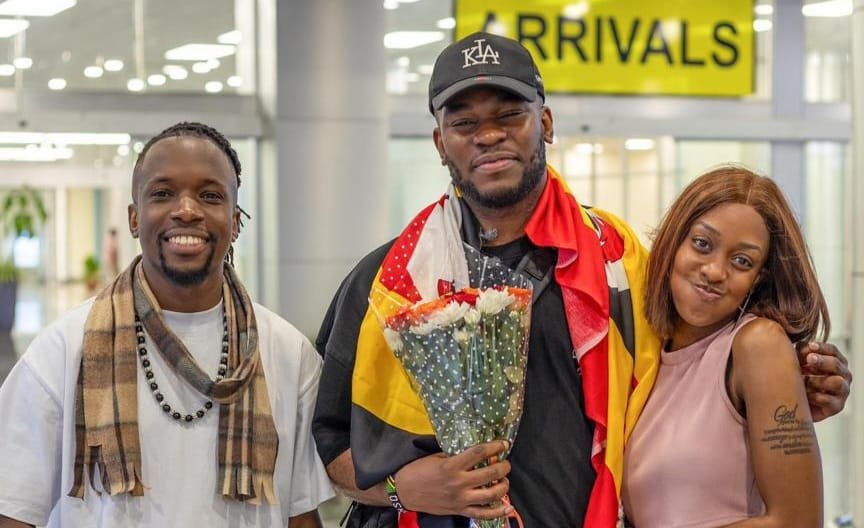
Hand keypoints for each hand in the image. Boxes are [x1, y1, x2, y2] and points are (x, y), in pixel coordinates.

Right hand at [394, 440, 511, 519]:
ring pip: (491, 495)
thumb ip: (455, 455)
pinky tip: (507, 508)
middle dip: (503, 467)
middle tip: (505, 463)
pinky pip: (482, 514)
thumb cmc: (418, 471)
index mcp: (451, 466)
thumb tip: (473, 452)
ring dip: (503, 486)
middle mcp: (458, 483)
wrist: (404, 491)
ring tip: (504, 480)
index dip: (495, 446)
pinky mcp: (459, 511)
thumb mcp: (435, 457)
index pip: (479, 453)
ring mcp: (460, 499)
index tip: (504, 443)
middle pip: (490, 473)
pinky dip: (497, 512)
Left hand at [796, 341, 851, 420]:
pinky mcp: (837, 406)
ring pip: (837, 382)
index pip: (833, 351)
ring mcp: (842, 391)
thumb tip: (803, 346)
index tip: (810, 346)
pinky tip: (804, 394)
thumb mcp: (798, 363)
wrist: (795, 405)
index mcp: (835, 361)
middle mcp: (842, 375)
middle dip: (822, 361)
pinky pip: (828, 400)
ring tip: (804, 381)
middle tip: (809, 359)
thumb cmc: (798, 380)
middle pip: (836, 364)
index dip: (822, 347)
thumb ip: (802, 353)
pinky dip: (814, 396)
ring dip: (818, 381)